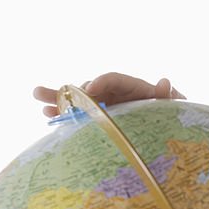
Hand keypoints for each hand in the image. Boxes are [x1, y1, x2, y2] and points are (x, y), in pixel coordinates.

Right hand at [32, 73, 184, 116]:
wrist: (169, 128)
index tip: (92, 88)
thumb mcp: (170, 106)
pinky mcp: (98, 119)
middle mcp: (115, 93)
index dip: (102, 81)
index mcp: (132, 87)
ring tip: (38, 94)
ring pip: (79, 99)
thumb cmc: (170, 114)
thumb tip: (164, 82)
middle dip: (75, 91)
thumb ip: (166, 96)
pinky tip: (45, 113)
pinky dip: (62, 113)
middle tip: (64, 94)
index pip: (114, 79)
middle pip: (92, 87)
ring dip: (57, 97)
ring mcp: (105, 106)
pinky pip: (78, 114)